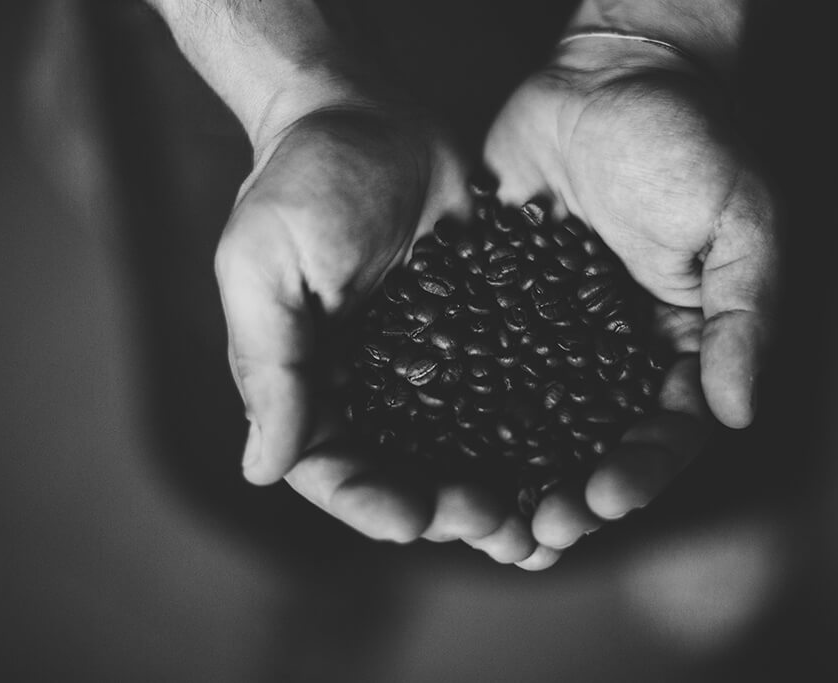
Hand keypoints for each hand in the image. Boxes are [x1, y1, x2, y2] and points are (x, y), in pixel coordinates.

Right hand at [216, 99, 548, 559]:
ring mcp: (429, 363)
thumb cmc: (297, 182)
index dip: (371, 503)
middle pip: (407, 473)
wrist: (362, 111)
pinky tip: (575, 449)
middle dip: (448, 509)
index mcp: (310, 384)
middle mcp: (370, 387)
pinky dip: (538, 425)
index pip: (333, 468)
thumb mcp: (265, 269)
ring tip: (542, 515)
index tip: (412, 518)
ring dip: (502, 486)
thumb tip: (262, 471)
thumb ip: (269, 368)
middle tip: (497, 523)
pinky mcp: (480, 329)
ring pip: (465, 446)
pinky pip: (509, 387)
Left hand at [483, 37, 776, 559]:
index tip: (602, 498)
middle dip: (567, 491)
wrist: (609, 72)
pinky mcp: (496, 302)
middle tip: (536, 530)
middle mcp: (612, 353)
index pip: (665, 432)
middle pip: (592, 444)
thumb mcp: (738, 227)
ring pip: (530, 421)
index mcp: (678, 346)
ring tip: (483, 517)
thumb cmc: (687, 142)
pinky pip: (477, 362)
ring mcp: (550, 333)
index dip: (638, 473)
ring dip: (509, 472)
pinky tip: (432, 444)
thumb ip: (743, 321)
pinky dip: (459, 407)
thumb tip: (737, 413)